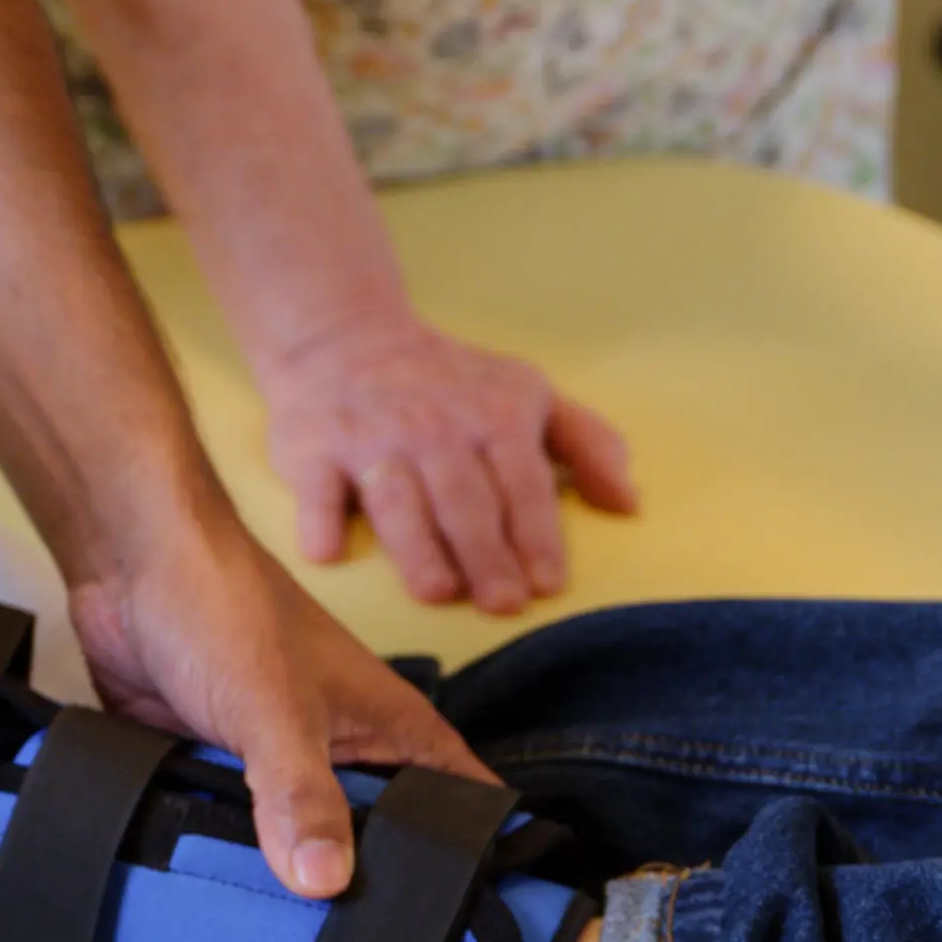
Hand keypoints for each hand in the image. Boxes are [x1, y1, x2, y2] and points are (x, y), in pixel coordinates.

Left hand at [67, 513, 492, 899]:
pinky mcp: (216, 777)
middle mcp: (344, 756)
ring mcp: (278, 770)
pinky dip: (224, 866)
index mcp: (391, 732)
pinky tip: (216, 917)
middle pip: (376, 848)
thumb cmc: (224, 607)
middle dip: (365, 901)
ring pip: (297, 851)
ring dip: (284, 890)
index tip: (468, 936)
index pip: (462, 811)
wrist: (127, 568)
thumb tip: (326, 884)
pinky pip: (233, 840)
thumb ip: (302, 795)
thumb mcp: (274, 709)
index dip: (475, 866)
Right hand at [248, 308, 639, 615]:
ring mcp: (371, 439)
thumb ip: (587, 444)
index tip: (546, 585)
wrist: (344, 337)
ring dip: (417, 546)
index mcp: (494, 415)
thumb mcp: (527, 392)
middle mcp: (434, 428)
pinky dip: (319, 518)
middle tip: (502, 604)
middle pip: (464, 500)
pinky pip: (316, 488)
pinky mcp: (312, 449)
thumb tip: (629, 504)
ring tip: (438, 592)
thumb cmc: (448, 382)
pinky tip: (328, 552)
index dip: (536, 535)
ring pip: (398, 498)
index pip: (522, 483)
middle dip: (486, 553)